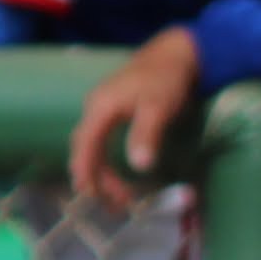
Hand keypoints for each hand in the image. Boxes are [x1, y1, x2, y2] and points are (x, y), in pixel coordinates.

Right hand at [71, 26, 200, 209]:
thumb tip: (138, 165)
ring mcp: (103, 109)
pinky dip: (106, 162)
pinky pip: (101, 141)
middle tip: (113, 205)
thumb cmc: (166, 79)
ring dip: (102, 173)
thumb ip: (146, 135)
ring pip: (93, 147)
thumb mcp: (158, 108)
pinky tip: (118, 176)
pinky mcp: (113, 112)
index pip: (85, 145)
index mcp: (100, 107)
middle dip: (94, 179)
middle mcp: (95, 108)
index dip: (86, 172)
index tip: (92, 195)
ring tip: (120, 197)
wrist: (175, 54)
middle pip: (85, 149)